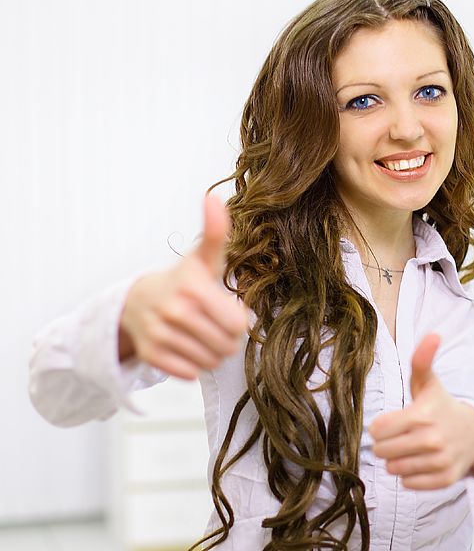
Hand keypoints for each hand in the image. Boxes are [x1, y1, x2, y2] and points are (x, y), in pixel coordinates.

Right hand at [117, 195, 248, 379]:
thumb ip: (216, 232)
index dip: (237, 321)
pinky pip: (190, 374)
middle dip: (226, 339)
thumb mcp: (204, 258)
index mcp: (192, 288)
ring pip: (210, 362)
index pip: (238, 325)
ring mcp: (159, 335)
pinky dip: (193, 365)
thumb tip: (214, 197)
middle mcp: (174, 312)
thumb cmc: (183, 281)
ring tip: (200, 334)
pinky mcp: (151, 356)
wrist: (137, 300)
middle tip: (213, 325)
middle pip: (227, 346)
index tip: (226, 310)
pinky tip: (185, 346)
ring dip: (211, 353)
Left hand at [369, 334, 473, 488]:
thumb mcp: (430, 383)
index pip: (378, 430)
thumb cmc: (442, 407)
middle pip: (383, 452)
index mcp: (422, 415)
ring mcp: (439, 461)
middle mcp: (432, 439)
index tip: (393, 422)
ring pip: (394, 470)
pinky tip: (422, 462)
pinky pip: (409, 484)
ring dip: (398, 461)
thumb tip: (433, 334)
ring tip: (412, 449)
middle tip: (402, 436)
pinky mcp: (444, 480)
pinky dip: (411, 476)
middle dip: (388, 445)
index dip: (381, 427)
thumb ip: (422, 361)